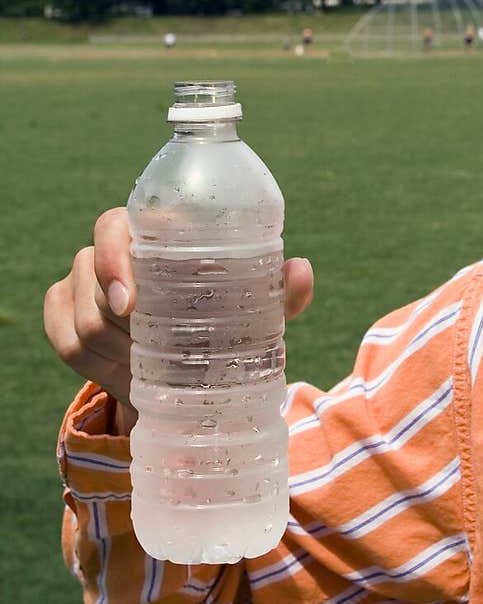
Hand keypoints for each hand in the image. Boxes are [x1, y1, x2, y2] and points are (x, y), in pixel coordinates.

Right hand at [43, 206, 314, 436]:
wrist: (187, 364)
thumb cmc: (222, 318)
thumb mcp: (254, 312)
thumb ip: (280, 293)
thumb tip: (299, 270)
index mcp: (148, 233)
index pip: (112, 226)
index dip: (113, 259)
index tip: (131, 302)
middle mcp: (107, 251)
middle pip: (88, 275)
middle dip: (114, 322)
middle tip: (144, 352)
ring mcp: (80, 282)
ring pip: (78, 318)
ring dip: (110, 352)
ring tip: (145, 370)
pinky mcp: (63, 314)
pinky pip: (62, 341)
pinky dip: (92, 367)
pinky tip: (122, 377)